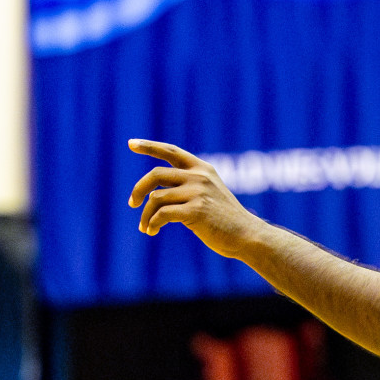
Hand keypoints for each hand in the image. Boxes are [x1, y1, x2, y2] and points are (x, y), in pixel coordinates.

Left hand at [127, 139, 263, 257]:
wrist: (247, 236)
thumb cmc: (225, 220)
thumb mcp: (209, 194)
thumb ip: (187, 187)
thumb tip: (154, 194)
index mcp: (203, 169)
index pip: (171, 151)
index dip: (150, 146)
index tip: (131, 144)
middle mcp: (199, 176)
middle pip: (156, 174)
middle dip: (139, 189)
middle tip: (132, 203)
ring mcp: (198, 193)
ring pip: (156, 198)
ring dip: (146, 215)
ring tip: (146, 227)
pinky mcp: (196, 211)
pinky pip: (162, 214)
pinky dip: (153, 223)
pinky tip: (153, 231)